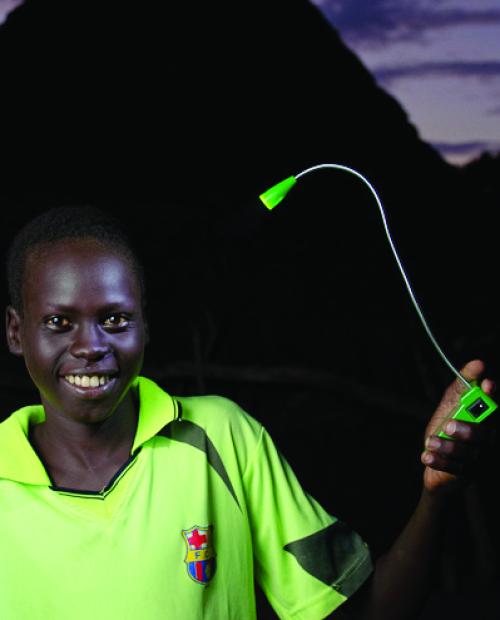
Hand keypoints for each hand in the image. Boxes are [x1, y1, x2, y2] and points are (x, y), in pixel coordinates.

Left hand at [421, 360, 494, 493]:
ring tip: (430, 441)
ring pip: (467, 454)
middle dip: (467, 430)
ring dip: (447, 447)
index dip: (492, 396)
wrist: (433, 458)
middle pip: (483, 435)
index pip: (494, 408)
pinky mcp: (464, 473)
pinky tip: (427, 456)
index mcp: (484, 421)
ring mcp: (476, 459)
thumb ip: (463, 385)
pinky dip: (439, 462)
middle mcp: (485, 440)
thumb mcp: (451, 403)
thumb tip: (478, 363)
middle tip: (449, 425)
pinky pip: (454, 469)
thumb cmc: (446, 427)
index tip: (487, 385)